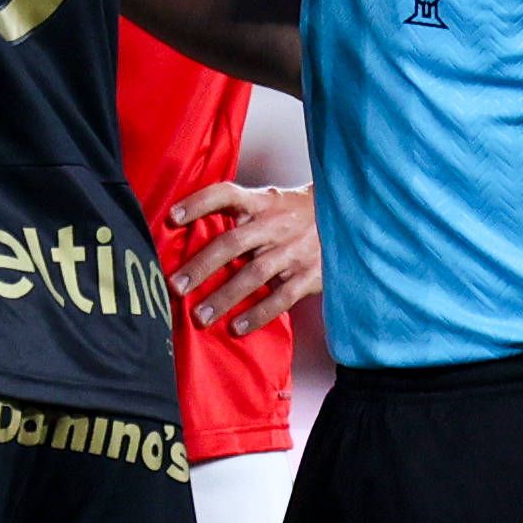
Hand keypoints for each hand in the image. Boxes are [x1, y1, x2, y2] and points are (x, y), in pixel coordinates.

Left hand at [161, 178, 319, 335]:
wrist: (350, 219)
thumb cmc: (296, 215)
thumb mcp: (271, 203)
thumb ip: (240, 214)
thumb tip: (189, 231)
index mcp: (262, 203)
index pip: (226, 195)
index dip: (198, 203)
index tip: (172, 218)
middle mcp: (275, 225)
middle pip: (233, 243)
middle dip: (202, 266)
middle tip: (176, 287)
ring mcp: (294, 251)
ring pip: (253, 275)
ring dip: (224, 297)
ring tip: (199, 317)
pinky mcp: (310, 275)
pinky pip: (280, 298)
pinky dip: (258, 314)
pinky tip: (236, 328)